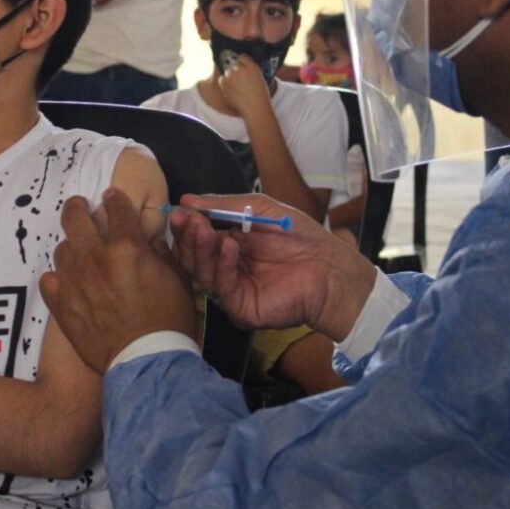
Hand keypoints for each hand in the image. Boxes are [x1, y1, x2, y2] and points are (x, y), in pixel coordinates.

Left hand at [39, 188, 197, 374]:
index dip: (114, 198)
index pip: (116, 208)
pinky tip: (67, 280)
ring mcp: (74, 280)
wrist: (147, 360)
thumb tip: (148, 241)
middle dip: (78, 206)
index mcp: (127, 246)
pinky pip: (49, 279)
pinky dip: (57, 277)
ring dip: (71, 245)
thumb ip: (160, 253)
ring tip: (78, 251)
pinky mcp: (61, 305)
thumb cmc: (169, 318)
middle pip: (75, 217)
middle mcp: (96, 257)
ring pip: (61, 248)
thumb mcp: (177, 278)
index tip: (112, 196)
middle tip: (81, 207)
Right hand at [170, 193, 376, 340]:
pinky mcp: (241, 308)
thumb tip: (186, 199)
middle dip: (188, 237)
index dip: (187, 225)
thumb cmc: (300, 236)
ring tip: (203, 229)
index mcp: (227, 245)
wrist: (330, 267)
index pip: (196, 238)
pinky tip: (229, 246)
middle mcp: (225, 269)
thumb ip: (224, 206)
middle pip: (193, 257)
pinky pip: (222, 288)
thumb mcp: (259, 209)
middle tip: (186, 220)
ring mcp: (232, 290)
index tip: (179, 210)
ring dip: (201, 249)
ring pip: (202, 274)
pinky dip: (222, 265)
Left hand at [217, 54, 272, 119]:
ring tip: (237, 87)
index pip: (243, 57)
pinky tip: (232, 90)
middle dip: (236, 71)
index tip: (242, 67)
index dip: (242, 62)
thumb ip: (252, 70)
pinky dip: (224, 83)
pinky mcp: (224, 83)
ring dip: (230, 77)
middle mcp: (241, 68)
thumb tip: (244, 68)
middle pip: (234, 64)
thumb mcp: (261, 78)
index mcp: (253, 66)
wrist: (255, 108)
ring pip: (227, 72)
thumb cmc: (261, 96)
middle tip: (240, 80)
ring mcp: (232, 75)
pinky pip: (222, 79)